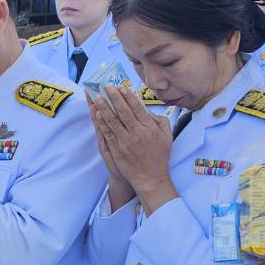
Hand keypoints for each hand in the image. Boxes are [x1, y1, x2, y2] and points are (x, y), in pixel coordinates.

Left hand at [91, 85, 174, 209]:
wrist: (151, 177)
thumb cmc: (159, 156)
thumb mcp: (167, 136)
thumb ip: (159, 120)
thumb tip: (147, 109)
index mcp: (149, 127)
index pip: (136, 107)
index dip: (127, 96)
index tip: (121, 87)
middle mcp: (137, 132)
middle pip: (123, 111)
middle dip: (114, 97)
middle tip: (107, 87)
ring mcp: (126, 141)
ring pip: (113, 121)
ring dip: (104, 107)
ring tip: (97, 97)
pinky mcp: (117, 150)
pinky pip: (108, 133)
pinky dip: (102, 123)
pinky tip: (97, 114)